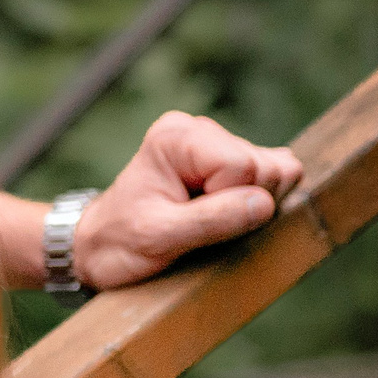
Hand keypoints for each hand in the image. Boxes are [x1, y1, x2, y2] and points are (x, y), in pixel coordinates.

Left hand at [72, 111, 302, 290]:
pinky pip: (276, 177)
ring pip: (278, 172)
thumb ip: (211, 220)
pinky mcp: (232, 162)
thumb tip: (263, 204)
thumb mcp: (159, 237)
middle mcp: (200, 130)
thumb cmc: (119, 242)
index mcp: (177, 137)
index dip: (228, 202)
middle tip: (197, 223)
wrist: (100, 247)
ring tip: (204, 219)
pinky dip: (257, 203)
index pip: (242, 165)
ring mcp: (218, 145)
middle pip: (266, 166)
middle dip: (243, 205)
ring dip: (250, 207)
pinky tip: (221, 214)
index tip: (190, 220)